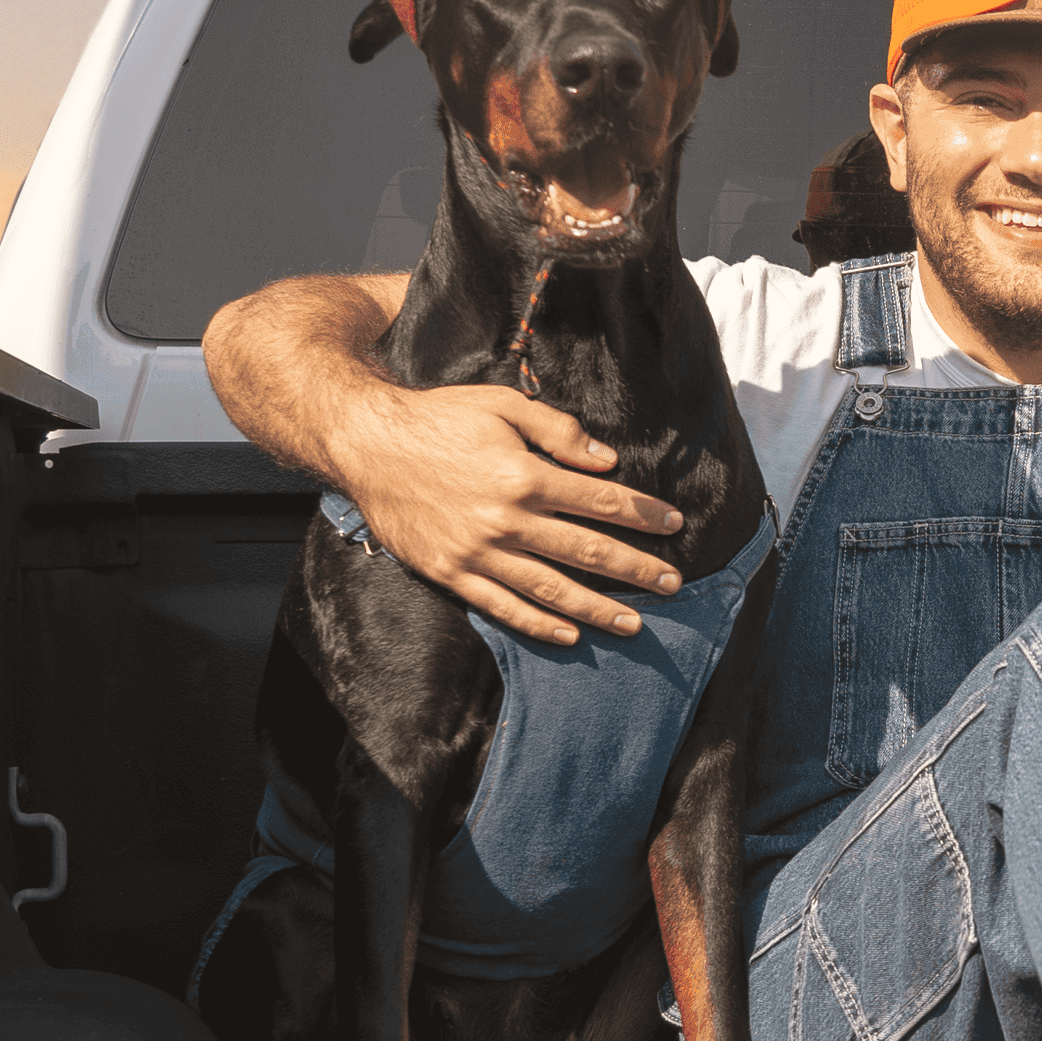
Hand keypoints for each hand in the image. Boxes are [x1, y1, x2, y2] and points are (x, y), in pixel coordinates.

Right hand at [345, 383, 685, 644]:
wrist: (366, 443)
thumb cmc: (438, 417)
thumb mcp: (501, 405)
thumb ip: (558, 431)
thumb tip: (607, 461)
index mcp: (525, 475)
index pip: (601, 501)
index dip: (643, 515)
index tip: (675, 525)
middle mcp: (507, 519)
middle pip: (586, 550)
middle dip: (636, 569)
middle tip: (673, 584)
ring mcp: (478, 552)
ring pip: (551, 589)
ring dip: (598, 609)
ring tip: (634, 624)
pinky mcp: (451, 573)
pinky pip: (502, 607)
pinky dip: (538, 625)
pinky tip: (569, 635)